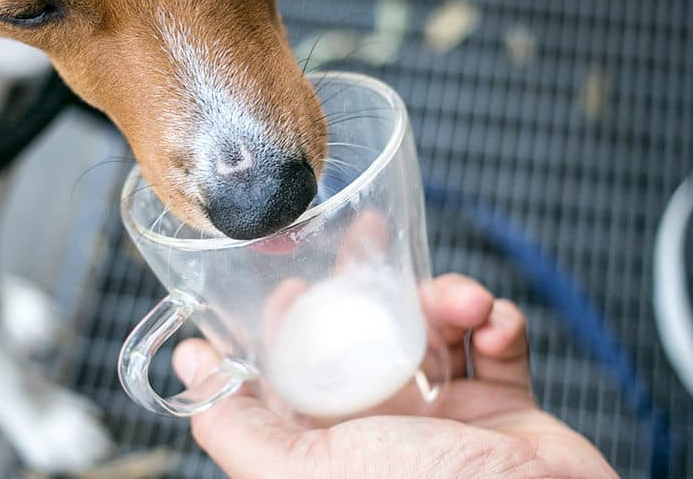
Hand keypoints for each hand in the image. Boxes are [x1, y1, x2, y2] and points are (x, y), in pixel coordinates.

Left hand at [172, 273, 618, 478]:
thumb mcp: (303, 471)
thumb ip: (237, 427)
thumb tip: (186, 368)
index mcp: (330, 449)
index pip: (294, 375)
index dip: (290, 322)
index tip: (293, 279)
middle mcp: (384, 434)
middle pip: (364, 341)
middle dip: (369, 287)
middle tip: (370, 237)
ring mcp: (447, 424)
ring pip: (433, 334)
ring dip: (447, 300)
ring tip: (464, 301)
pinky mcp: (506, 414)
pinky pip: (497, 349)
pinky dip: (500, 324)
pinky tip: (497, 324)